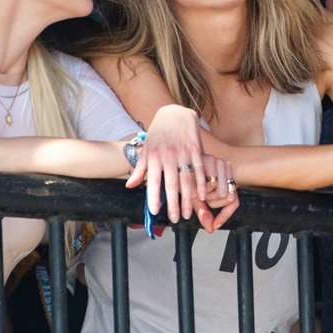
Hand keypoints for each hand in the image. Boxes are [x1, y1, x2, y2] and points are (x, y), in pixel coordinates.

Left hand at [124, 104, 206, 222]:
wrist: (174, 114)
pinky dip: (201, 184)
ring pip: (186, 180)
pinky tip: (201, 197)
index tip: (155, 211)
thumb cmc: (158, 134)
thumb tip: (130, 186)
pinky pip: (199, 170)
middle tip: (174, 219)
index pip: (153, 180)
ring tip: (187, 214)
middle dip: (173, 203)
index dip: (154, 196)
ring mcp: (183, 153)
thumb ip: (140, 169)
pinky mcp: (195, 150)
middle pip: (171, 183)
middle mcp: (168, 156)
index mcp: (154, 157)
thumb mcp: (146, 149)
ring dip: (188, 199)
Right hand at [192, 153, 238, 231]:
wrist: (174, 166)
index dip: (225, 216)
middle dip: (213, 202)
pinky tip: (195, 183)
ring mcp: (219, 163)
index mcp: (225, 180)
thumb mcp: (195, 199)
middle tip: (202, 196)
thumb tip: (210, 228)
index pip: (234, 202)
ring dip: (208, 195)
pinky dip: (203, 187)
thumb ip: (204, 213)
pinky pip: (213, 183)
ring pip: (222, 192)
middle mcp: (225, 171)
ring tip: (198, 188)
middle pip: (229, 198)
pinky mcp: (211, 160)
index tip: (215, 224)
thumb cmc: (185, 181)